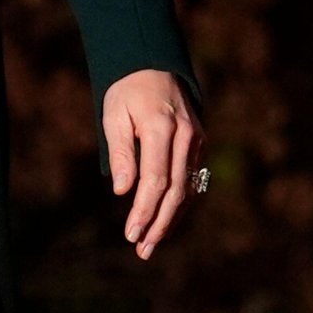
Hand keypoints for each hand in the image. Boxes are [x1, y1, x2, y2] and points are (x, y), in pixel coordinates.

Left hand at [103, 69, 206, 259]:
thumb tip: (122, 191)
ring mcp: (196, 139)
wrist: (153, 63)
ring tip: (150, 244)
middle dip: (159, 224)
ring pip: (187, 189)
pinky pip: (191, 178)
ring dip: (170, 219)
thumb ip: (120, 152)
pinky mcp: (198, 142)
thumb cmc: (126, 90)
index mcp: (162, 127)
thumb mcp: (114, 114)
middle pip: (176, 191)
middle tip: (142, 249)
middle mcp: (185, 136)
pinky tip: (165, 219)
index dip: (145, 210)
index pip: (156, 180)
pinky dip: (179, 202)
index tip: (131, 234)